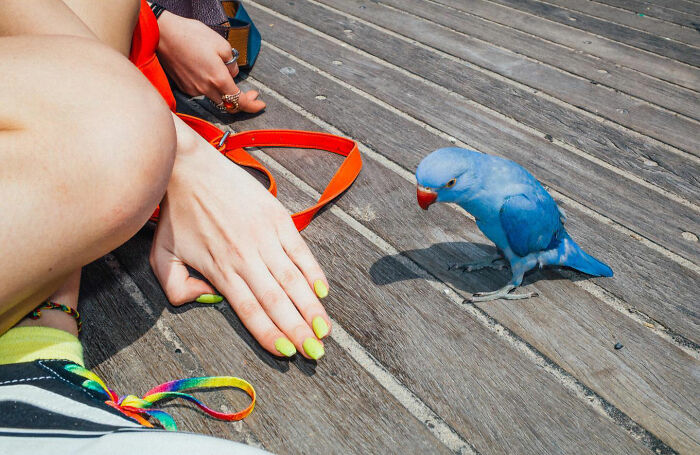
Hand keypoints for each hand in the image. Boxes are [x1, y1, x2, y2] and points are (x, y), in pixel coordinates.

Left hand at [150, 117, 328, 358]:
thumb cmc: (175, 213)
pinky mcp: (277, 218)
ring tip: (324, 329)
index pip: (250, 310)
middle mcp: (246, 256)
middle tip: (316, 352)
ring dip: (310, 307)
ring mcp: (264, 236)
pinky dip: (313, 271)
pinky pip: (300, 250)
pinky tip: (322, 291)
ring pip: (292, 279)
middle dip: (298, 330)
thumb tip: (208, 301)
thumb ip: (177, 288)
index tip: (287, 353)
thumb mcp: (161, 256)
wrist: (187, 165)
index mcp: (220, 269)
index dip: (270, 334)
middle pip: (276, 300)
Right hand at [155, 11, 264, 113]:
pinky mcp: (184, 88)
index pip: (240, 102)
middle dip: (242, 101)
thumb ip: (232, 63)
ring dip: (225, 93)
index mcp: (218, 79)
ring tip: (225, 75)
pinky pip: (203, 92)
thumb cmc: (191, 35)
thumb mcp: (222, 44)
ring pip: (216, 98)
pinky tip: (208, 72)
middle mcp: (206, 89)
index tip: (260, 104)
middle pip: (229, 105)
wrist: (163, 34)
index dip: (252, 106)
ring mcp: (194, 90)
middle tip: (250, 93)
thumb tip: (233, 73)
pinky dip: (210, 87)